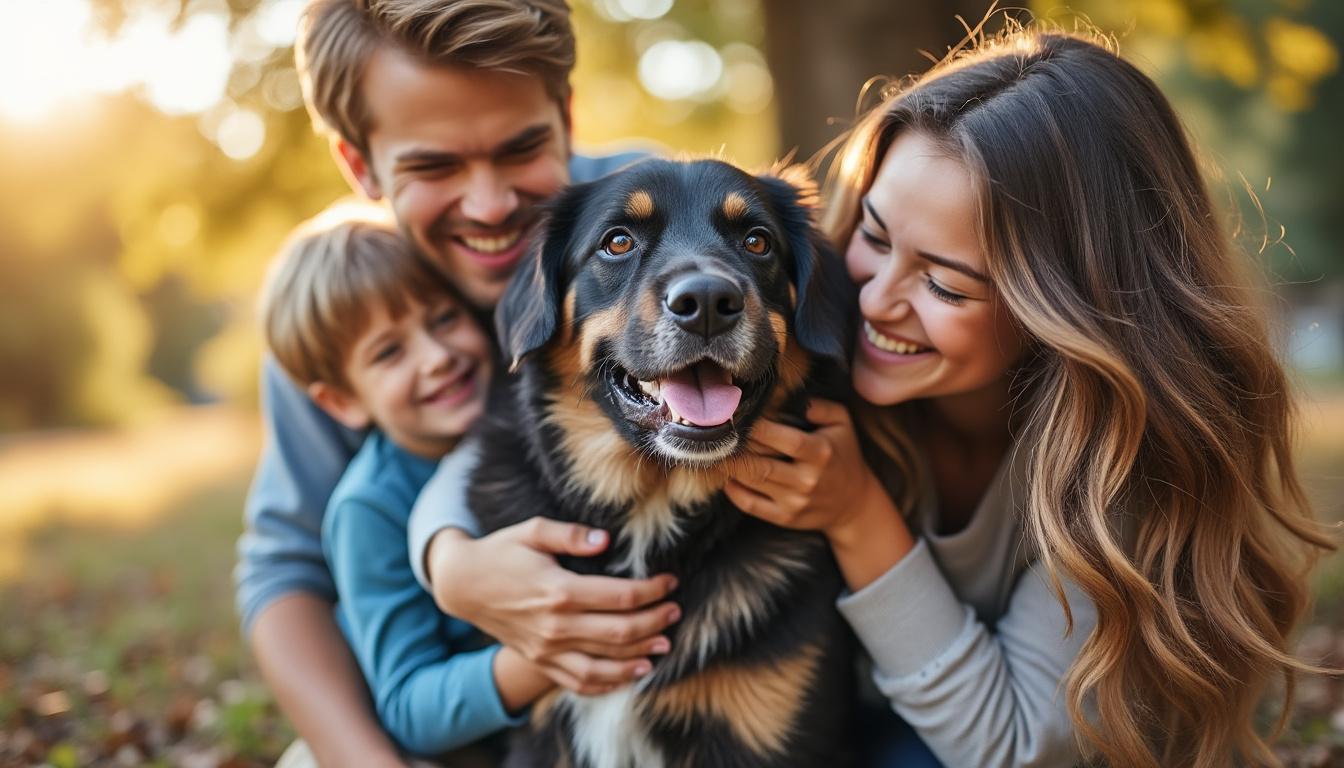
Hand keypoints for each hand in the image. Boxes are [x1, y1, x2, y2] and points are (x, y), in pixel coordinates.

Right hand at [427, 519, 680, 694]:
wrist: (463, 585)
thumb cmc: (502, 551)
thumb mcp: (533, 530)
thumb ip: (571, 534)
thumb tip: (605, 540)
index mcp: (558, 590)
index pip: (620, 597)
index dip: (651, 591)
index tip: (669, 581)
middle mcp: (555, 626)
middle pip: (619, 633)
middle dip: (654, 623)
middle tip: (674, 612)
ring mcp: (547, 649)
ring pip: (604, 664)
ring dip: (639, 658)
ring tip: (663, 647)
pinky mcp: (540, 662)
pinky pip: (579, 682)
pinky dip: (609, 683)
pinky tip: (631, 674)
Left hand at [725, 399, 882, 538]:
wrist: (853, 504)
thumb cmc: (843, 456)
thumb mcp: (843, 425)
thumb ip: (822, 407)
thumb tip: (798, 400)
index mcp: (820, 453)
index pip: (784, 439)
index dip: (758, 428)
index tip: (738, 416)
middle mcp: (806, 479)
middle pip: (761, 463)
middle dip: (736, 449)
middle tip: (715, 434)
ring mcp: (794, 501)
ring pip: (753, 481)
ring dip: (730, 466)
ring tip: (714, 451)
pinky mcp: (785, 518)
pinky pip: (751, 505)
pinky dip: (733, 491)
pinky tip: (725, 476)